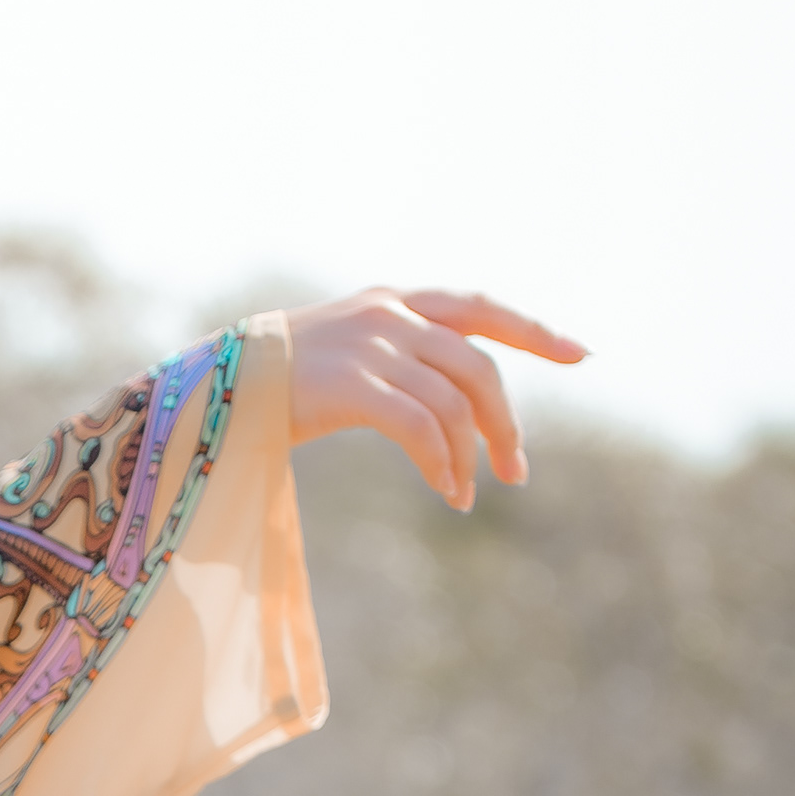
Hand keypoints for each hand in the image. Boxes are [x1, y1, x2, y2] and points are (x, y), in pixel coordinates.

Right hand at [284, 285, 586, 511]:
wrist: (213, 385)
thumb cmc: (279, 380)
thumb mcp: (350, 352)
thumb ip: (403, 357)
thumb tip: (459, 403)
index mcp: (396, 300)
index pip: (481, 307)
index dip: (534, 330)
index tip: (581, 354)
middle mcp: (391, 316)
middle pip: (479, 368)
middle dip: (504, 424)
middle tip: (515, 471)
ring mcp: (372, 348)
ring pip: (453, 404)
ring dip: (469, 457)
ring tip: (463, 495)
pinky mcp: (352, 386)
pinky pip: (419, 429)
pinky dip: (440, 463)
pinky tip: (443, 489)